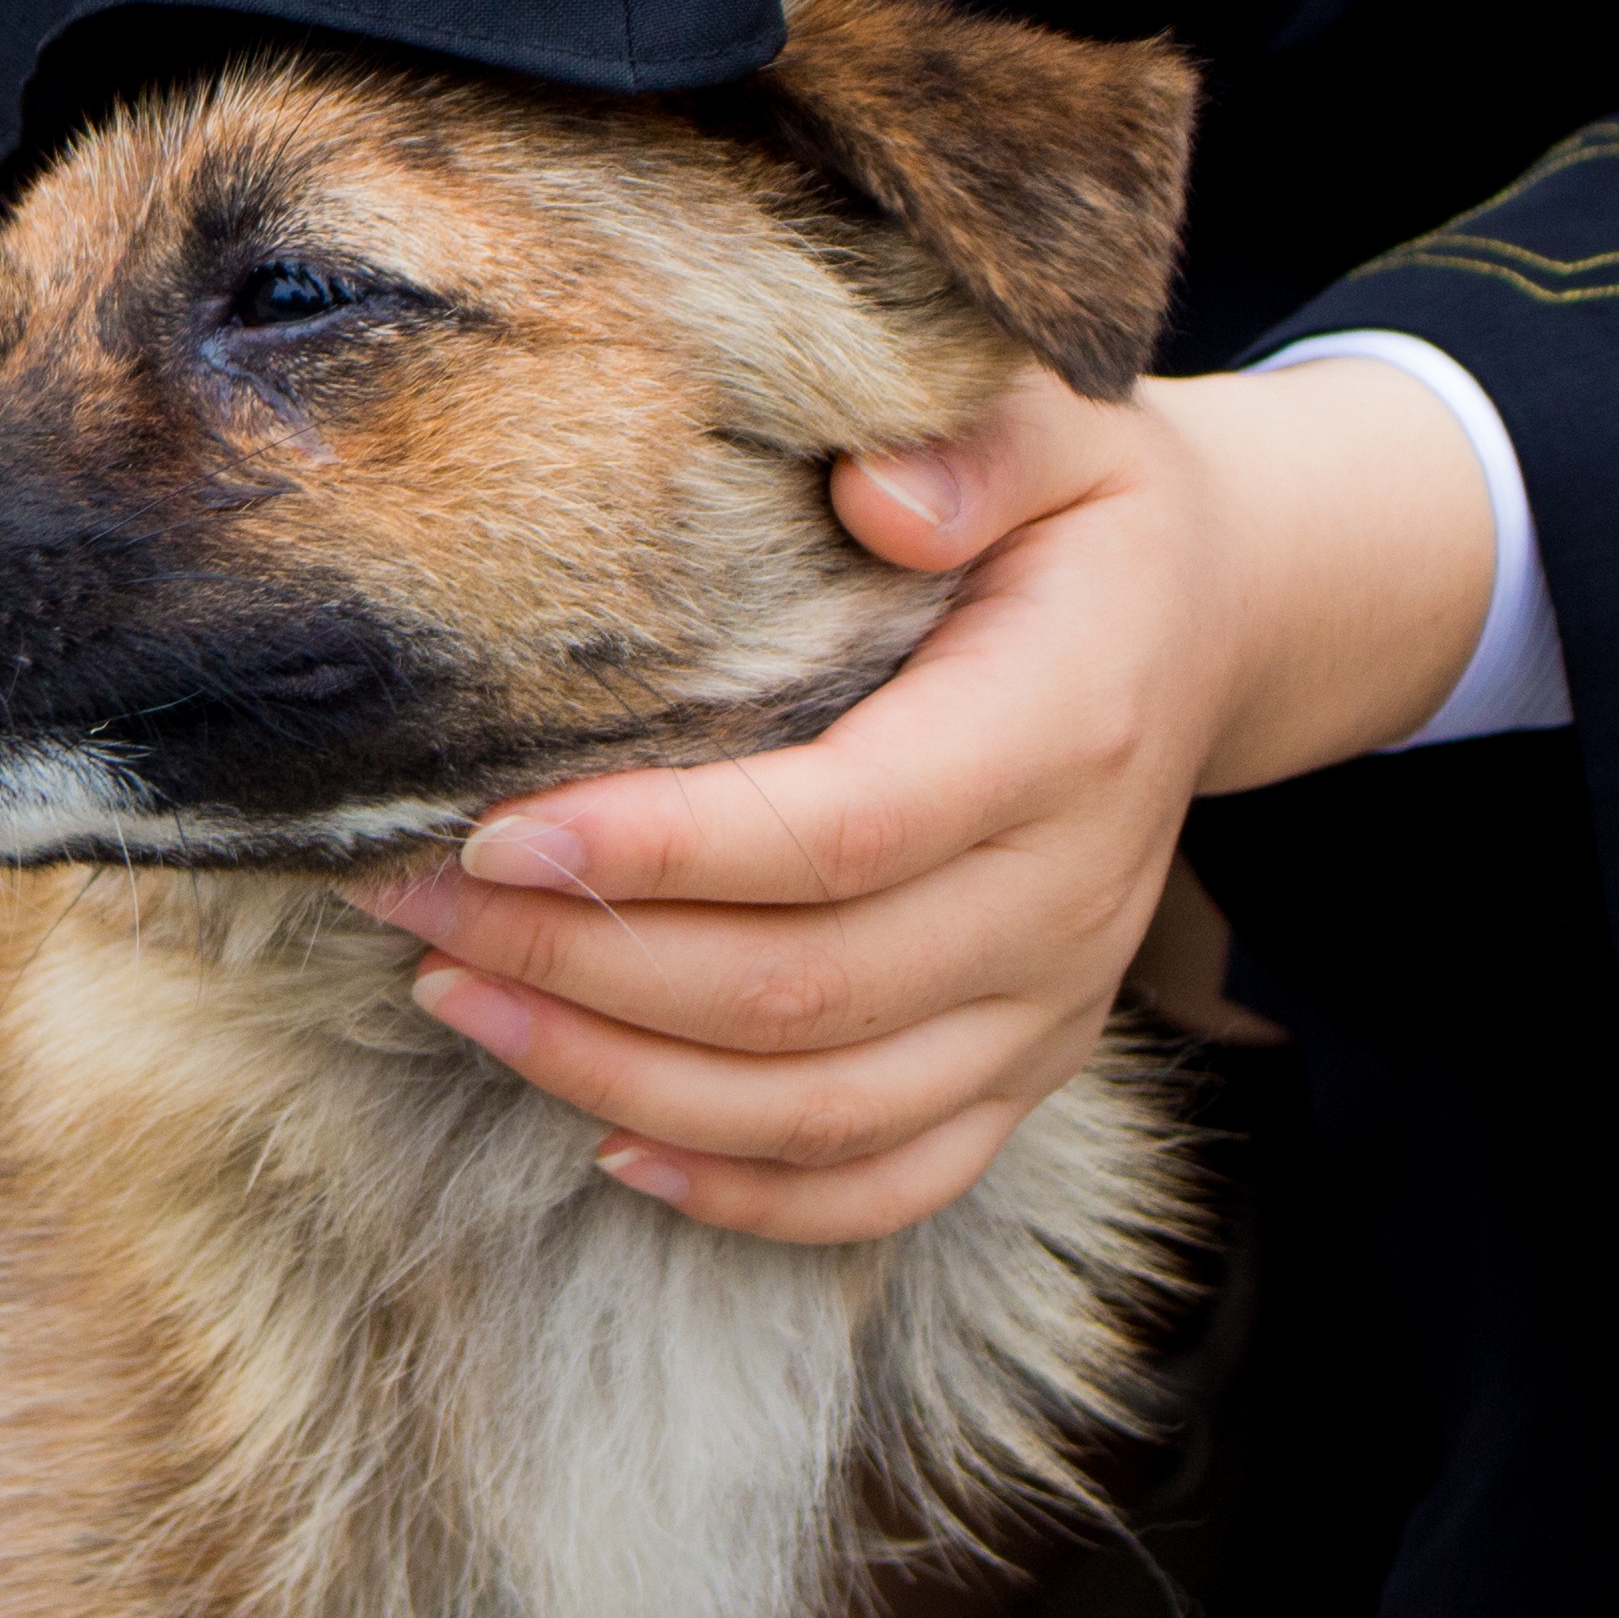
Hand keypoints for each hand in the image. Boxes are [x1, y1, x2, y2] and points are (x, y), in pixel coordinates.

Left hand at [355, 360, 1491, 1242]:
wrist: (1213, 620)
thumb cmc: (1085, 512)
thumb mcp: (1064, 423)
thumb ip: (978, 441)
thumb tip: (872, 494)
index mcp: (1065, 730)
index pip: (848, 831)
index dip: (665, 852)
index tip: (493, 828)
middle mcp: (1066, 896)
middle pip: (804, 991)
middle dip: (581, 963)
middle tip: (405, 893)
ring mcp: (1053, 1005)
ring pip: (823, 1108)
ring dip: (618, 1076)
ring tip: (453, 989)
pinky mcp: (1031, 1068)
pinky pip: (892, 1180)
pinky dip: (747, 1194)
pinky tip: (603, 1144)